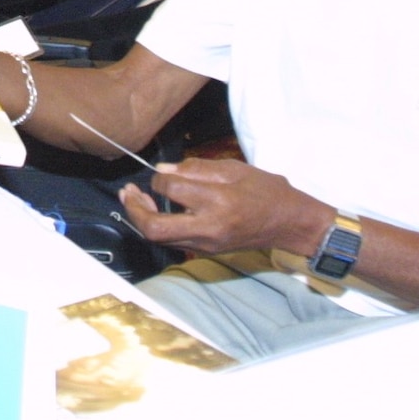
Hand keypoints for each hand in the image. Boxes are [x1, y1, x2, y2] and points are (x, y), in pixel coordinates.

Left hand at [118, 157, 329, 258]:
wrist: (290, 223)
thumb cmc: (266, 191)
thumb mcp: (234, 169)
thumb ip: (196, 169)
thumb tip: (163, 170)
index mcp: (218, 200)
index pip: (171, 188)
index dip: (157, 177)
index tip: (159, 172)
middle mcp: (209, 227)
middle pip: (155, 229)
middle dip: (134, 210)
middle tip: (128, 193)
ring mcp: (207, 243)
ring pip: (160, 239)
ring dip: (142, 219)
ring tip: (135, 199)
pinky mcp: (207, 250)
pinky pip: (173, 241)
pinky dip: (159, 227)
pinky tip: (157, 211)